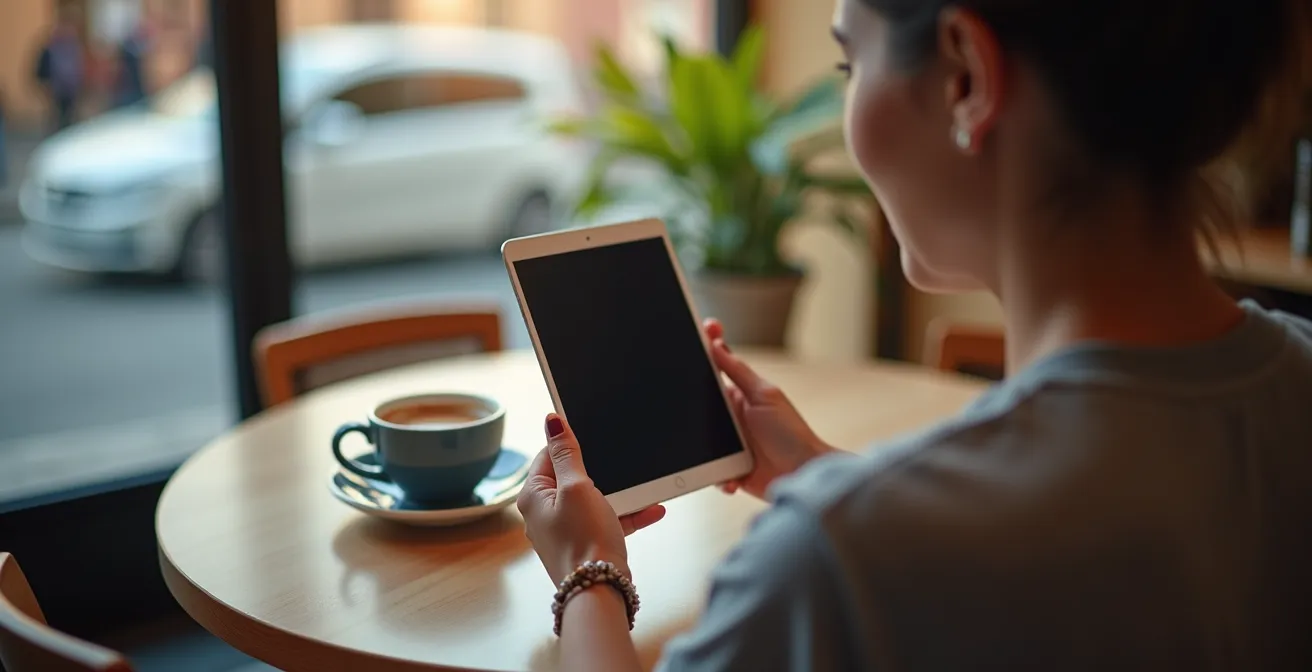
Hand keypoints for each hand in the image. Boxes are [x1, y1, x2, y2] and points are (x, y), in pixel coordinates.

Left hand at [517, 414, 666, 584]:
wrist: (599, 590)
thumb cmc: (584, 540)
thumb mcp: (577, 487)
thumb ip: (566, 453)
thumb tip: (552, 422)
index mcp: (533, 496)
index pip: (546, 455)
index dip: (569, 444)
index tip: (591, 435)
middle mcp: (543, 513)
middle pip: (571, 477)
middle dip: (600, 469)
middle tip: (620, 460)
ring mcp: (564, 530)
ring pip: (592, 499)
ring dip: (619, 493)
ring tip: (644, 485)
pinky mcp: (585, 544)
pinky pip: (606, 521)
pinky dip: (627, 514)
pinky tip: (653, 508)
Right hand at [705, 319, 835, 499]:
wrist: (804, 474)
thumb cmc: (792, 433)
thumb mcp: (765, 395)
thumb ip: (739, 371)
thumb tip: (716, 344)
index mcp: (739, 395)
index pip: (717, 368)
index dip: (707, 348)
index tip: (699, 329)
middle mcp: (731, 417)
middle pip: (700, 403)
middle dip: (690, 405)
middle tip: (690, 407)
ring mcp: (728, 443)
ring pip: (698, 439)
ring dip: (702, 448)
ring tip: (720, 453)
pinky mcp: (728, 469)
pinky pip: (709, 470)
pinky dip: (719, 475)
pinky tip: (733, 476)